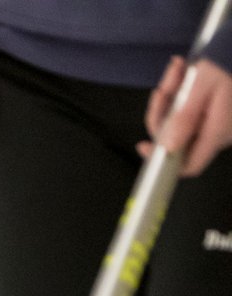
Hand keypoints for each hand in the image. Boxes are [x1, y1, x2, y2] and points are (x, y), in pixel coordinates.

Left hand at [141, 56, 231, 175]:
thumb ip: (185, 118)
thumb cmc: (229, 59)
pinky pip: (191, 106)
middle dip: (164, 110)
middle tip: (162, 87)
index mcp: (218, 132)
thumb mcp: (203, 85)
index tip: (143, 145)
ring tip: (176, 68)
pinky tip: (181, 69)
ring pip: (182, 117)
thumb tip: (168, 147)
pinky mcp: (217, 108)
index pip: (189, 165)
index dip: (165, 161)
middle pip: (178, 135)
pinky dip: (182, 89)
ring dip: (172, 93)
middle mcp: (220, 131)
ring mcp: (218, 120)